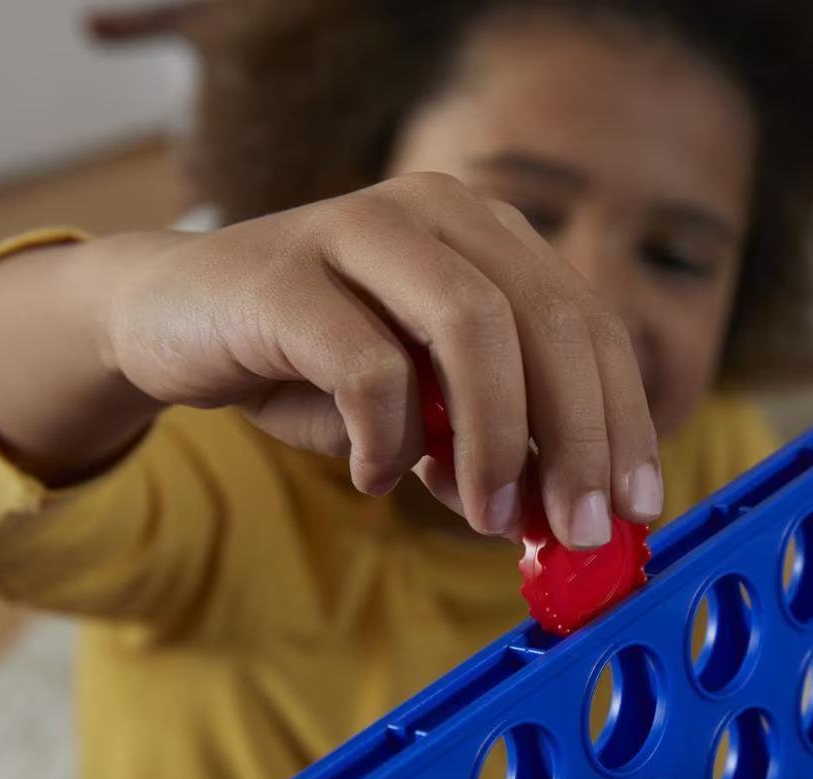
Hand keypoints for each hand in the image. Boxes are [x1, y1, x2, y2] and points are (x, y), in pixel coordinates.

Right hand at [105, 173, 662, 546]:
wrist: (175, 319)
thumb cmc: (314, 365)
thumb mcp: (422, 412)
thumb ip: (487, 446)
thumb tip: (557, 516)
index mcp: (487, 236)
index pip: (588, 324)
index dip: (625, 418)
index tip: (638, 506)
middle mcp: (436, 212)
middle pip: (548, 320)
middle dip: (579, 440)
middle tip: (582, 531)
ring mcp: (358, 228)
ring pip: (471, 325)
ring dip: (495, 442)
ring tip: (486, 516)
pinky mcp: (284, 274)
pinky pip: (368, 367)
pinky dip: (386, 439)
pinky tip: (372, 476)